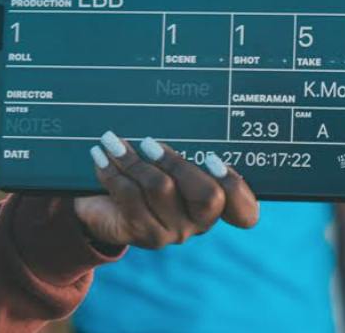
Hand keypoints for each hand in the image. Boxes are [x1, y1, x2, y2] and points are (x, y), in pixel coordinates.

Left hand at [74, 132, 259, 248]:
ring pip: (161, 189)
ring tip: (112, 141)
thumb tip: (181, 110)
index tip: (212, 158)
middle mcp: (199, 223)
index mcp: (216, 204)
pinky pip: (129, 195)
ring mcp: (172, 232)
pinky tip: (100, 155)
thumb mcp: (166, 163)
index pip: (245, 212)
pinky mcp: (141, 235)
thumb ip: (182, 149)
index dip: (236, 187)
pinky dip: (111, 170)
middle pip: (207, 194)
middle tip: (149, 143)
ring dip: (132, 158)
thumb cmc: (142, 175)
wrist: (101, 209)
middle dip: (177, 162)